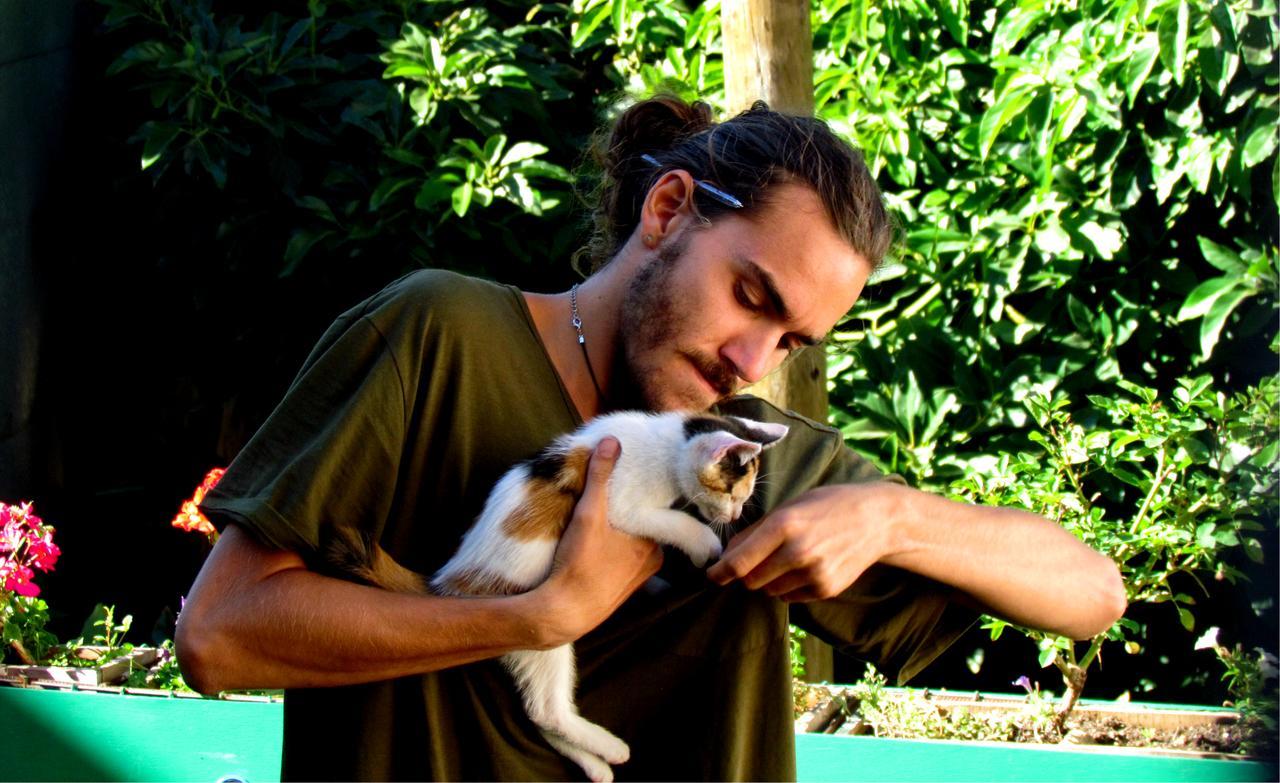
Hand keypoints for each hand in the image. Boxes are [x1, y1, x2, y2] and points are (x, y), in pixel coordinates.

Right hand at [535, 437, 662, 643]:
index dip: (638, 499)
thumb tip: (611, 441)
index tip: (624, 491)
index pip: (654, 512)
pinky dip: (608, 560)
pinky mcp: (619, 596)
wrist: (562, 614)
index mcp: (653, 543)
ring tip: (592, 532)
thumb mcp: (588, 514)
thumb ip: (599, 477)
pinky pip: (619, 568)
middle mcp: (652, 564)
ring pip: (630, 550)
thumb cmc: (579, 563)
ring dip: (616, 541)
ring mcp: (636, 582)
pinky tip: (589, 556)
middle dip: (625, 521)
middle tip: (603, 510)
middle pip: (641, 530)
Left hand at [706, 483, 901, 601]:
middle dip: (745, 573)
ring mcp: (813, 574)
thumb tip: (727, 556)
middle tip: (755, 559)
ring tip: (787, 558)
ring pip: (769, 590)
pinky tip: (805, 566)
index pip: (738, 562)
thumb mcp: (789, 507)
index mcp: (783, 525)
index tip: (712, 575)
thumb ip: (756, 532)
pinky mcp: (825, 589)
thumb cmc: (826, 506)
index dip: (719, 573)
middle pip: (750, 580)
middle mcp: (797, 552)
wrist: (876, 520)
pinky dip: (788, 586)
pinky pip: (790, 597)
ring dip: (768, 579)